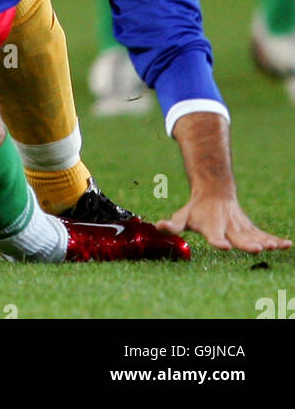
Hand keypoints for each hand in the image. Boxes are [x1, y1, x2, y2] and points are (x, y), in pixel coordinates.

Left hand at [157, 195, 290, 252]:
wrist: (215, 190)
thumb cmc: (196, 209)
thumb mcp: (183, 216)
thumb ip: (173, 225)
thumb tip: (158, 226)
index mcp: (211, 225)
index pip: (214, 234)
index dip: (218, 240)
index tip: (224, 246)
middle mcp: (228, 226)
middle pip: (238, 236)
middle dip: (247, 243)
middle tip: (256, 249)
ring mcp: (240, 226)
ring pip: (254, 234)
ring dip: (265, 240)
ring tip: (275, 246)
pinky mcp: (250, 227)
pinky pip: (263, 234)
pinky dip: (275, 239)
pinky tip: (286, 244)